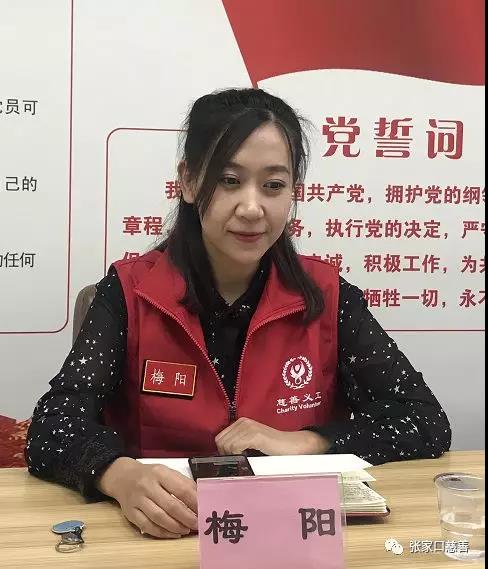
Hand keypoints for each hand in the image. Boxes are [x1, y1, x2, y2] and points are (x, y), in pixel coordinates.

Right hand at [98, 457, 197, 538]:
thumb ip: (182, 483)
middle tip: (197, 524)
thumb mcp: (166, 472)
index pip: (181, 489)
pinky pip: (147, 526)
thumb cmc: (150, 475)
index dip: (194, 502)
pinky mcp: (130, 513)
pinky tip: (173, 534)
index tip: (204, 510)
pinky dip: (162, 532)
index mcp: (160, 473)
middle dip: (187, 517)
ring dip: (175, 526)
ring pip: (158, 517)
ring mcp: (137, 500)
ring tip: (187, 530)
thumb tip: (200, 498)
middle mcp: (147, 486)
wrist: (122, 477)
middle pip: (170, 505)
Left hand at [215, 418, 329, 455]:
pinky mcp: (254, 435)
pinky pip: (236, 446)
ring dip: (234, 455)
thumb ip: (238, 444)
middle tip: (240, 460)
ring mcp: (248, 427)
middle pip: (221, 441)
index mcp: (240, 423)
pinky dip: (239, 455)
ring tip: (246, 458)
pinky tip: (249, 457)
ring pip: (227, 445)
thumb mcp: (251, 443)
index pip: (219, 438)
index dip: (223, 451)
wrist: (291, 446)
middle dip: (226, 454)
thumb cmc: (272, 448)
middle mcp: (243, 422)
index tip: (233, 458)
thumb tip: (222, 455)